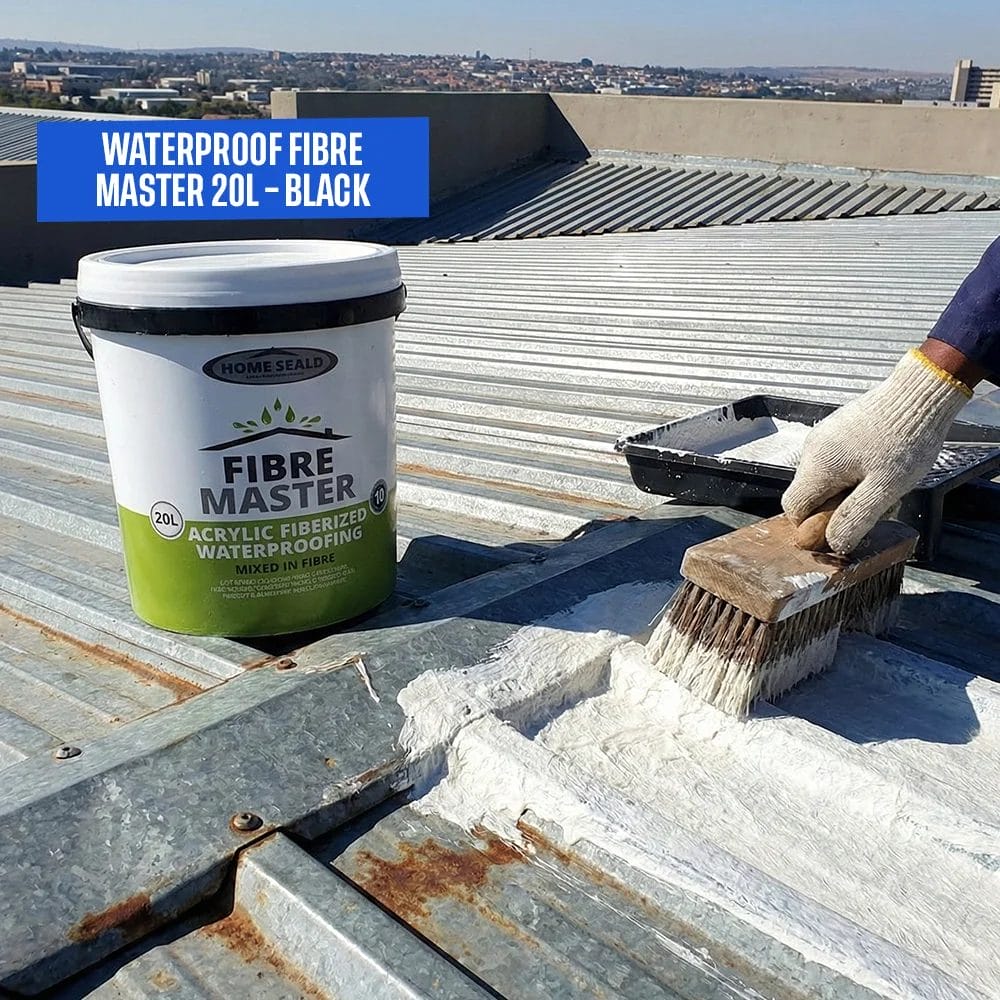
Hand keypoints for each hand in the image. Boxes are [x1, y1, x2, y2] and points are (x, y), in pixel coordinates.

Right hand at [781, 347, 971, 552]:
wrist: (920, 393)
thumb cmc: (907, 440)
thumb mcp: (886, 488)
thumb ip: (856, 518)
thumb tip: (834, 543)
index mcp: (818, 466)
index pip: (793, 509)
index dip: (812, 526)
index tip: (840, 527)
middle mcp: (812, 449)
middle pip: (807, 494)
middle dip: (832, 507)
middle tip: (869, 504)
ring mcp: (823, 437)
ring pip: (820, 478)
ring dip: (842, 490)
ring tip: (878, 482)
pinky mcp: (836, 429)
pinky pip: (831, 462)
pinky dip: (848, 473)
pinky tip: (877, 467)